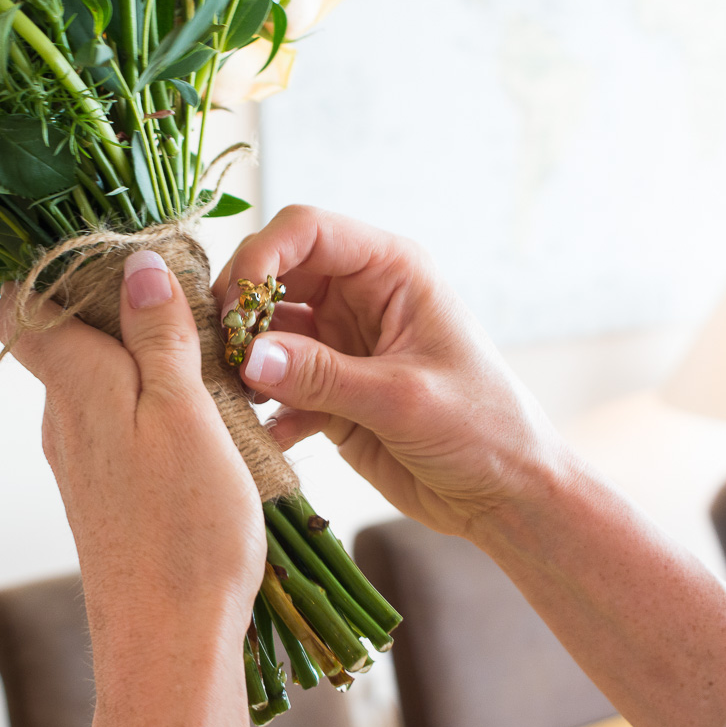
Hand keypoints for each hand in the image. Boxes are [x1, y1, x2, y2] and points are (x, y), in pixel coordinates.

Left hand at [0, 249, 265, 726]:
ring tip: (212, 361)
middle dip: (118, 308)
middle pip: (64, 339)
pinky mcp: (103, 497)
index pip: (17, 309)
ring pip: (98, 383)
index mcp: (75, 386)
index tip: (114, 254)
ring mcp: (80, 462)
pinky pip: (116, 426)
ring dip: (144, 360)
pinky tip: (203, 423)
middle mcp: (62, 420)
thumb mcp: (187, 413)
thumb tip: (134, 263)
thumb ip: (159, 336)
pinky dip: (151, 406)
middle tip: (191, 301)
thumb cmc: (185, 527)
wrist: (168, 645)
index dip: (51, 271)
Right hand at [214, 205, 578, 537]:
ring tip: (231, 396)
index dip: (260, 256)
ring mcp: (341, 345)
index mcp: (391, 271)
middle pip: (273, 275)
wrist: (507, 495)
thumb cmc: (483, 430)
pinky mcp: (329, 392)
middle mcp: (360, 297)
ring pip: (266, 332)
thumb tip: (250, 358)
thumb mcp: (403, 399)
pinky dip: (261, 406)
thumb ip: (323, 377)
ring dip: (242, 360)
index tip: (234, 306)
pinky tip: (264, 435)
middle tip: (218, 355)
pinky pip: (276, 384)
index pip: (306, 231)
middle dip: (239, 310)